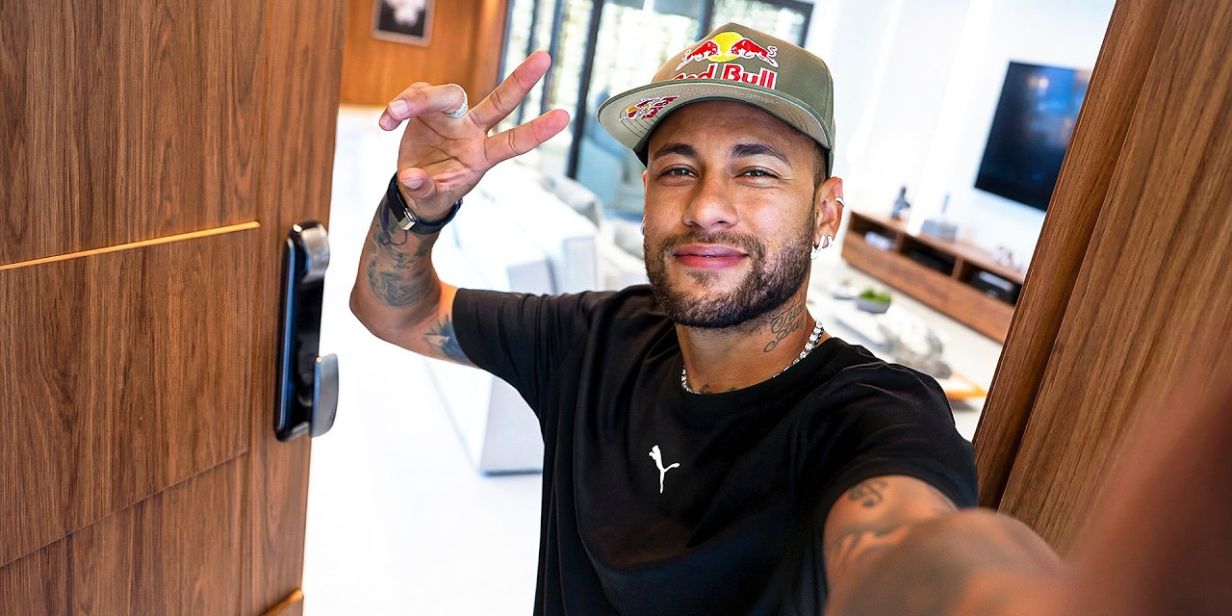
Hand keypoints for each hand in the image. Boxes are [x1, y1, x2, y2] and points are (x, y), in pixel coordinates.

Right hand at [377, 51, 569, 218]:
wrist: (414, 186)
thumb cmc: (432, 193)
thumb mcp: (431, 198)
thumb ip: (426, 188)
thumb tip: (414, 177)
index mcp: (482, 156)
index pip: (514, 142)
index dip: (538, 131)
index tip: (564, 117)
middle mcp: (472, 131)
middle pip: (500, 101)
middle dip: (522, 80)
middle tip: (544, 58)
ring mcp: (452, 117)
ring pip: (446, 94)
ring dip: (416, 101)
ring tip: (392, 116)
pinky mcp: (429, 108)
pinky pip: (416, 96)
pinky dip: (398, 106)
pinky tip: (385, 123)